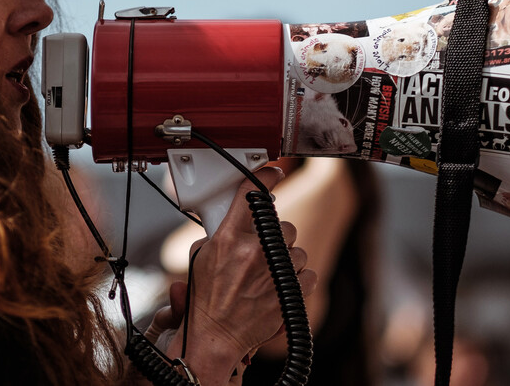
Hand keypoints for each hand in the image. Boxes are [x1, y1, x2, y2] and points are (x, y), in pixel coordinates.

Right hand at [163, 168, 317, 382]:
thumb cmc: (206, 301)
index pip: (251, 194)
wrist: (216, 336)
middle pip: (282, 224)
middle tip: (261, 249)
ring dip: (286, 259)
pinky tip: (281, 285)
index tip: (273, 172)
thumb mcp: (202, 257)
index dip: (266, 177)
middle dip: (274, 234)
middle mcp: (253, 251)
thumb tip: (238, 216)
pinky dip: (297, 279)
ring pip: (296, 249)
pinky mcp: (289, 292)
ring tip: (268, 273)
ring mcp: (274, 272)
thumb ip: (221, 232)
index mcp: (228, 238)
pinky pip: (307, 273)